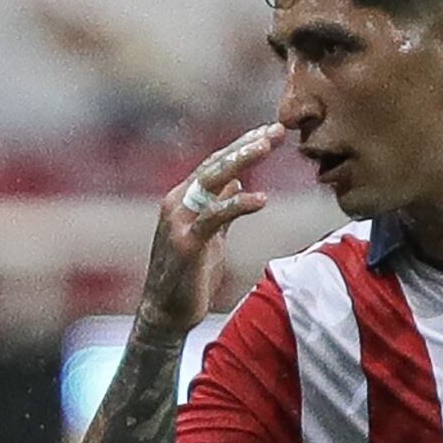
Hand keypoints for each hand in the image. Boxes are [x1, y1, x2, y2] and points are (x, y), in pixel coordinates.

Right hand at [137, 124, 282, 337]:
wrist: (166, 313)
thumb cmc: (189, 275)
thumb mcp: (211, 234)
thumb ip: (221, 206)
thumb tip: (236, 180)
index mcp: (184, 198)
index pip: (217, 163)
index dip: (243, 145)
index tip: (271, 131)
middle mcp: (177, 202)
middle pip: (216, 164)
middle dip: (247, 144)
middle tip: (276, 129)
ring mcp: (179, 221)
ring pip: (212, 180)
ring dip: (242, 160)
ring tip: (268, 146)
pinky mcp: (186, 242)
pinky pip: (214, 216)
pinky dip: (238, 204)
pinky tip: (262, 199)